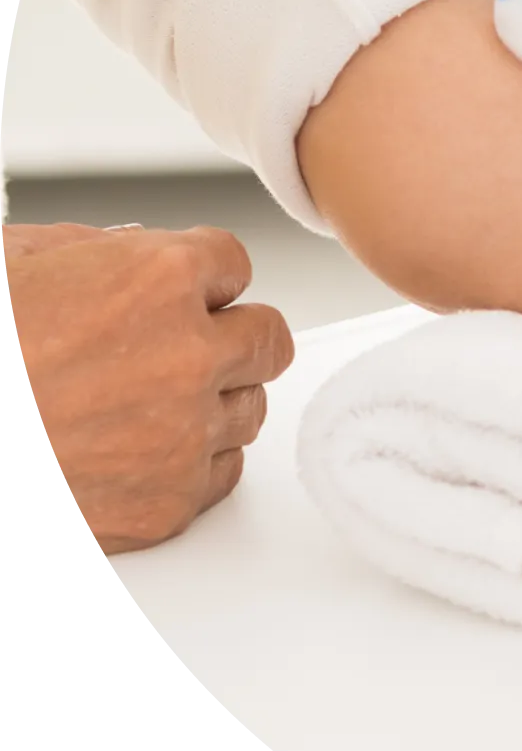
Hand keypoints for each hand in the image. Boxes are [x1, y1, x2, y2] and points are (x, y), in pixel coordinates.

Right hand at [4, 223, 294, 552]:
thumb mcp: (15, 259)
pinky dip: (188, 461)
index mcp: (157, 278)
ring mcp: (183, 432)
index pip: (235, 265)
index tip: (180, 293)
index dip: (200, 280)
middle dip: (228, 338)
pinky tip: (133, 450)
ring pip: (249, 408)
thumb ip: (94, 250)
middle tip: (179, 347)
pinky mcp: (168, 500)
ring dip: (209, 401)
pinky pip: (221, 471)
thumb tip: (135, 249)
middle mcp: (188, 353)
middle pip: (267, 339)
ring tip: (138, 405)